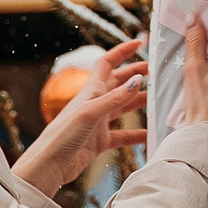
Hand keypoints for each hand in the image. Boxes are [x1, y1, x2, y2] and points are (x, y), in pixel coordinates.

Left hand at [13, 38, 148, 193]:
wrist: (50, 164)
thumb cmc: (63, 135)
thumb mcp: (91, 112)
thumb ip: (115, 98)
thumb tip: (138, 79)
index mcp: (91, 91)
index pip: (107, 63)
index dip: (122, 51)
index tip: (140, 43)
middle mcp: (95, 103)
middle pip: (118, 83)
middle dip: (135, 74)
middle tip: (155, 72)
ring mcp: (98, 122)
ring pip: (122, 107)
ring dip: (138, 101)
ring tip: (158, 100)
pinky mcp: (100, 141)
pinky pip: (122, 134)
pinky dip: (136, 134)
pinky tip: (149, 135)